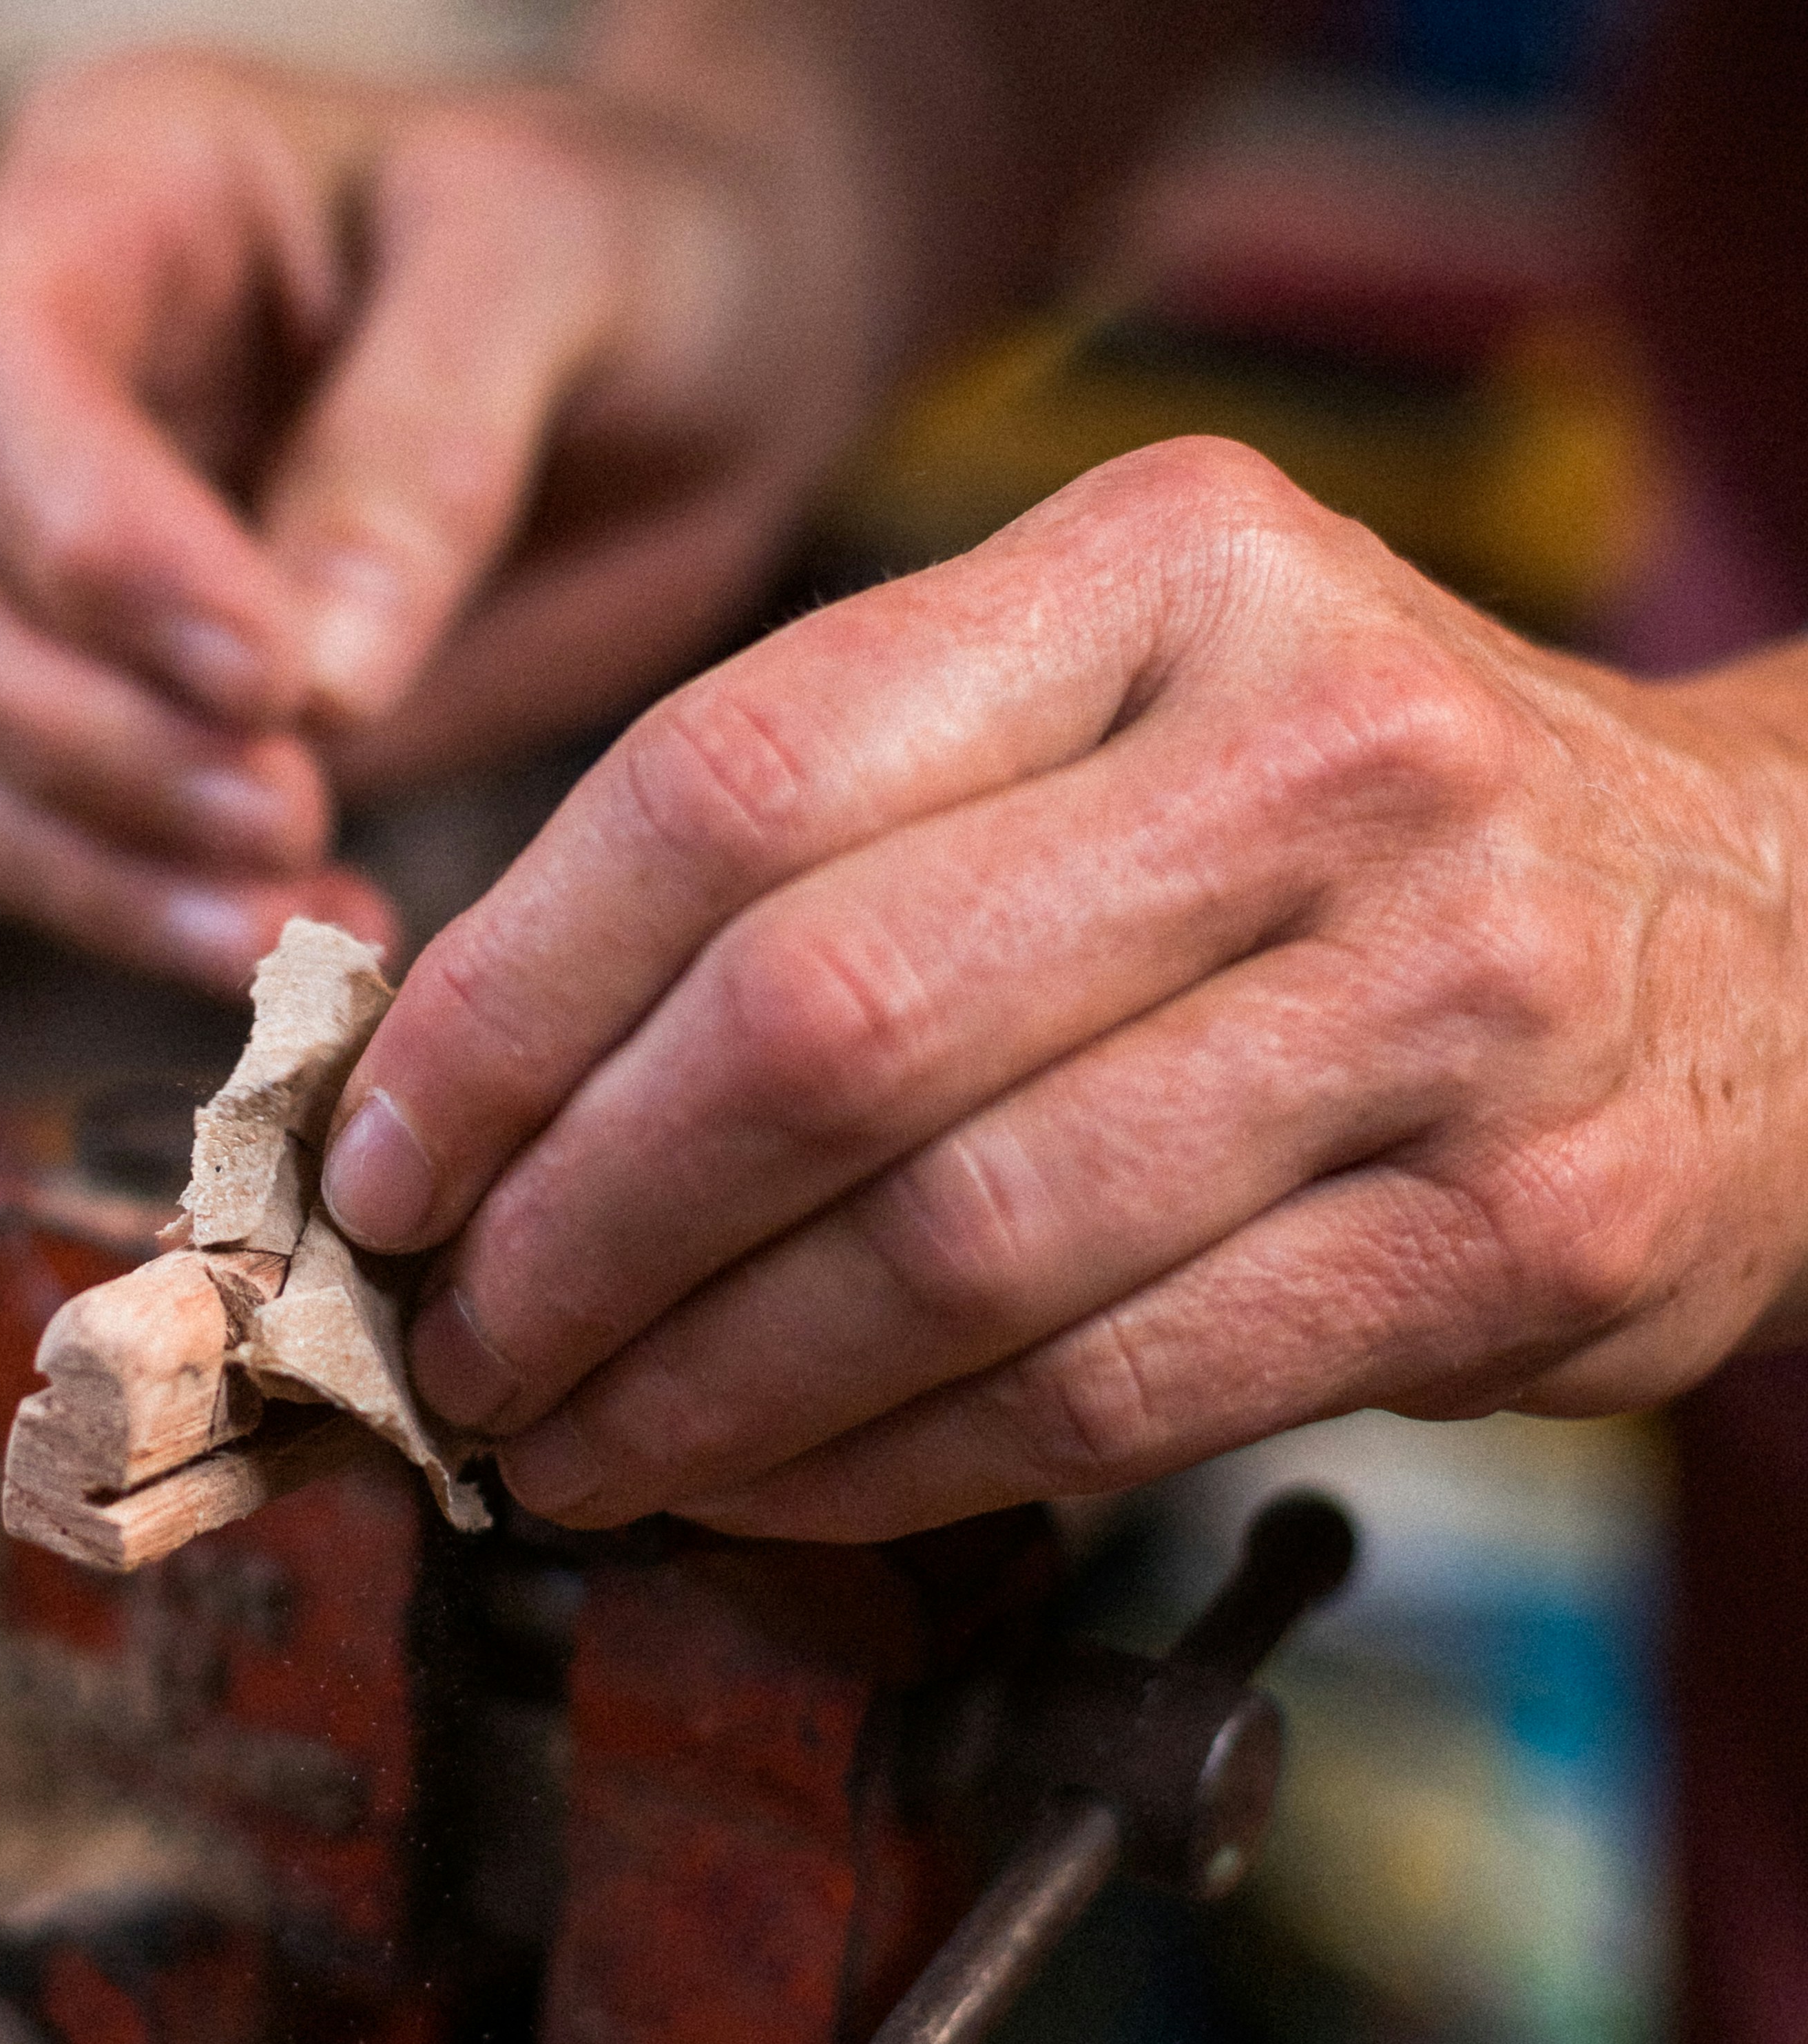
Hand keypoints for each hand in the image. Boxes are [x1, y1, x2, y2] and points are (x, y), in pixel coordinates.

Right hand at [0, 51, 869, 987]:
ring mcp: (38, 536)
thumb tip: (311, 685)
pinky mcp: (106, 692)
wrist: (715, 345)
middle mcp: (26, 356)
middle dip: (56, 724)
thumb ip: (429, 441)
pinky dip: (140, 912)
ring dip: (84, 855)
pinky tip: (309, 949)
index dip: (92, 548)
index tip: (274, 684)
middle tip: (287, 814)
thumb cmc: (641, 242)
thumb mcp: (562, 265)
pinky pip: (31, 830)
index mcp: (111, 178)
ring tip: (299, 927)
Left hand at [317, 437, 1807, 1539]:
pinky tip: (759, 1483)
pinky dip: (875, 1467)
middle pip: (817, 1022)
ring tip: (566, 1440)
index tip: (375, 1150)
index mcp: (1169, 561)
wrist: (1780, 938)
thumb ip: (830, 824)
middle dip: (569, 1224)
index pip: (728, 780)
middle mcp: (1323, 748)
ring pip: (949, 1240)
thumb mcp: (1122, 703)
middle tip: (444, 1337)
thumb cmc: (1350, 830)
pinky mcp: (1513, 1231)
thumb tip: (453, 1060)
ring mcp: (1444, 994)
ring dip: (697, 1383)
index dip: (501, 1000)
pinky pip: (1099, 1390)